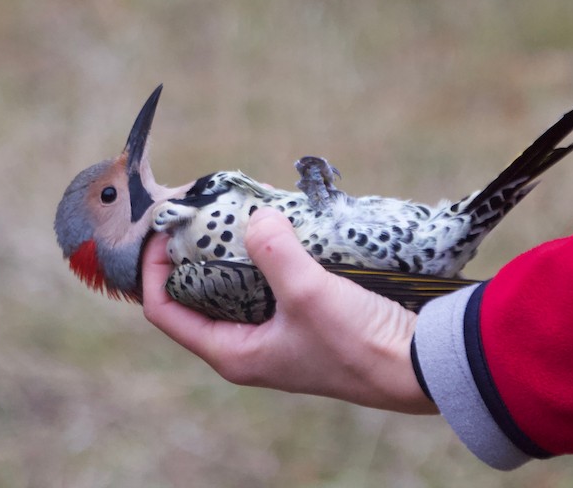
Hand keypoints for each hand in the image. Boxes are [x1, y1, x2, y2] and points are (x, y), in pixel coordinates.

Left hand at [142, 208, 437, 413]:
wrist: (419, 365)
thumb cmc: (358, 343)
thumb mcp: (309, 293)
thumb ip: (274, 251)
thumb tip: (257, 218)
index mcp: (232, 353)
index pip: (164, 311)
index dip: (152, 268)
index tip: (162, 227)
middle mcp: (247, 346)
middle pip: (195, 294)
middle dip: (190, 251)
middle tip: (195, 208)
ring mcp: (275, 333)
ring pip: (232, 285)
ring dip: (228, 249)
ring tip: (230, 208)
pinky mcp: (303, 319)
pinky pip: (266, 281)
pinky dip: (262, 253)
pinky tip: (273, 225)